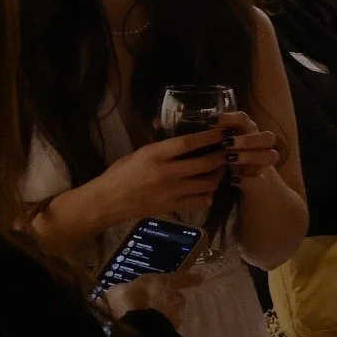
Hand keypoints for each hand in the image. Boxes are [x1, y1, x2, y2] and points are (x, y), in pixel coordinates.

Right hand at [100, 128, 229, 222]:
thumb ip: (160, 144)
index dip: (209, 137)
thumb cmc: (120, 173)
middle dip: (221, 156)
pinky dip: (209, 194)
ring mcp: (172, 192)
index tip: (222, 131)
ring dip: (218, 176)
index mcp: (155, 155)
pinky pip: (200, 201)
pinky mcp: (173, 207)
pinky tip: (207, 188)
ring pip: (207, 184)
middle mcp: (167, 173)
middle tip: (228, 151)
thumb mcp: (139, 153)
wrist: (108, 202)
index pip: (188, 143)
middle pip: (204, 164)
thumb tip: (177, 129)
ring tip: (219, 169)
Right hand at [101, 269, 202, 329]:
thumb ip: (123, 291)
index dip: (190, 277)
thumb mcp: (119, 291)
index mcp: (164, 283)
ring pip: (171, 316)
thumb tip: (120, 294)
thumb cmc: (128, 301)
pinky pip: (165, 330)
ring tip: (146, 324)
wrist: (137, 328)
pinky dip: (157, 331)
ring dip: (162, 319)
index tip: (201, 277)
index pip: (180, 278)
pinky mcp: (171, 334)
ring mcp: (175, 318)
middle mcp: (174, 299)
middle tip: (153, 307)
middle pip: (175, 299)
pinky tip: (146, 334)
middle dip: (167, 302)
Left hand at [215, 111, 280, 179]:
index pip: (243, 118)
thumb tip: (197, 123)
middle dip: (247, 139)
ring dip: (250, 156)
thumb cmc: (224, 153)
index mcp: (248, 129)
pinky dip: (246, 179)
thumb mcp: (217, 141)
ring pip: (271, 156)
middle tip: (226, 143)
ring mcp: (264, 161)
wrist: (240, 174)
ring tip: (230, 159)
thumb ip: (212, 133)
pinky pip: (260, 178)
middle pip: (268, 137)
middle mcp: (261, 143)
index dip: (229, 119)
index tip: (210, 122)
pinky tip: (232, 179)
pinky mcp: (261, 178)